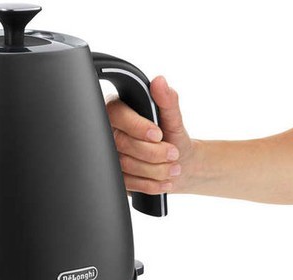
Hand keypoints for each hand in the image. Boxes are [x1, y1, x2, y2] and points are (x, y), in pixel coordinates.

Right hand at [106, 76, 196, 194]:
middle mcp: (111, 133)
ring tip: (173, 169)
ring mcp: (111, 156)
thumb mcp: (174, 118)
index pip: (117, 115)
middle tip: (173, 154)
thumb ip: (167, 101)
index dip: (137, 126)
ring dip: (154, 170)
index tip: (158, 135)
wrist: (181, 165)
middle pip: (121, 143)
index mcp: (121, 112)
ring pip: (125, 165)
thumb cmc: (174, 138)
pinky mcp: (116, 176)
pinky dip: (149, 184)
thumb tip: (160, 82)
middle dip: (152, 152)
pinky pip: (127, 183)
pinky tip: (163, 181)